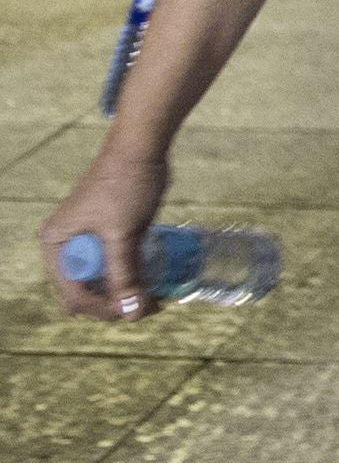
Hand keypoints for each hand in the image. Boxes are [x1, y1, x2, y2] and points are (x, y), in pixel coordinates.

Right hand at [38, 140, 170, 318]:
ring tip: (158, 298)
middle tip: (153, 306)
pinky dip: (133, 277)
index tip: (138, 311)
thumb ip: (125, 274)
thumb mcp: (123, 234)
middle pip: (88, 292)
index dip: (105, 309)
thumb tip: (132, 313)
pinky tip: (155, 283)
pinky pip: (117, 266)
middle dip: (117, 304)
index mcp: (56, 245)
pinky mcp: (108, 235)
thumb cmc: (126, 186)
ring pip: (104, 282)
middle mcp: (66, 246)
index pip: (74, 295)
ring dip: (128, 293)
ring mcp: (87, 241)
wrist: (143, 149)